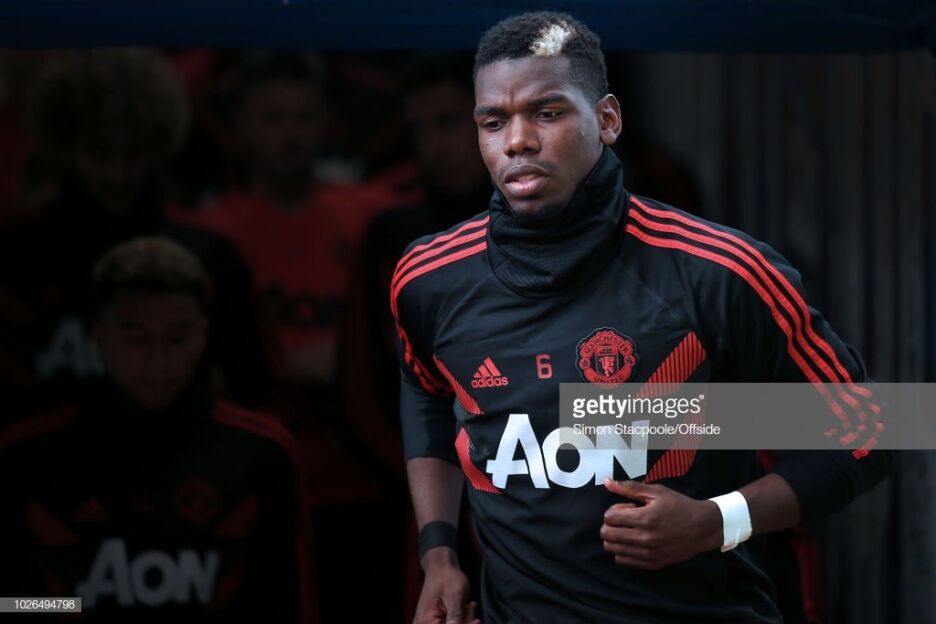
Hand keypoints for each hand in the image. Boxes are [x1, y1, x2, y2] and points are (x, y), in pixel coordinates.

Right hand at [414, 548, 480, 623]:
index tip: (476, 620)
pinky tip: (466, 607)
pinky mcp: (436, 621)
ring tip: (469, 604)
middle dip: (465, 621)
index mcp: (426, 621)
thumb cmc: (446, 577)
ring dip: (465, 619)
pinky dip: (462, 618)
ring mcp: (430, 623)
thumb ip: (455, 616)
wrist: (440, 566)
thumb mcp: (454, 596)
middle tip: (471, 606)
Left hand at [601, 479, 722, 569]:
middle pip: (607, 535)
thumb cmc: (679, 506)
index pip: (609, 517)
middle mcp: (644, 539)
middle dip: (610, 524)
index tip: (627, 508)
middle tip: (625, 520)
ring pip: (612, 549)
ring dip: (615, 538)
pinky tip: (633, 542)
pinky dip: (622, 551)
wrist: (702, 528)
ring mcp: (648, 554)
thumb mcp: (656, 492)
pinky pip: (623, 561)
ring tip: (629, 531)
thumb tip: (607, 482)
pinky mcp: (652, 564)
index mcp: (644, 518)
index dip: (614, 510)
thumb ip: (629, 488)